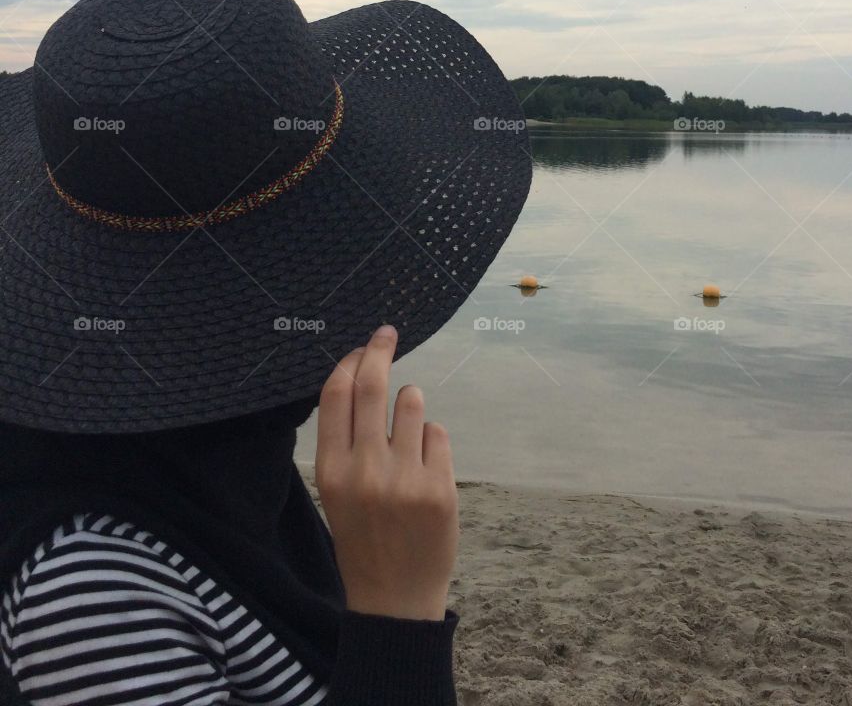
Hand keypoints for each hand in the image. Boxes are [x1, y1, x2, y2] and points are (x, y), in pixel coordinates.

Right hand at [315, 324, 458, 621]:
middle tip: (387, 333)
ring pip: (412, 402)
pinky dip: (432, 443)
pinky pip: (437, 434)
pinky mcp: (439, 487)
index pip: (335, 395)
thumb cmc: (364, 535)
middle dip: (380, 349)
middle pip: (372, 385)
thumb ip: (346, 441)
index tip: (361, 347)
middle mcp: (364, 470)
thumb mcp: (336, 491)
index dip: (349, 362)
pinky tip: (424, 471)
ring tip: (407, 436)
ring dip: (411, 406)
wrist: (394, 599)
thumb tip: (361, 376)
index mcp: (330, 471)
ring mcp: (404, 479)